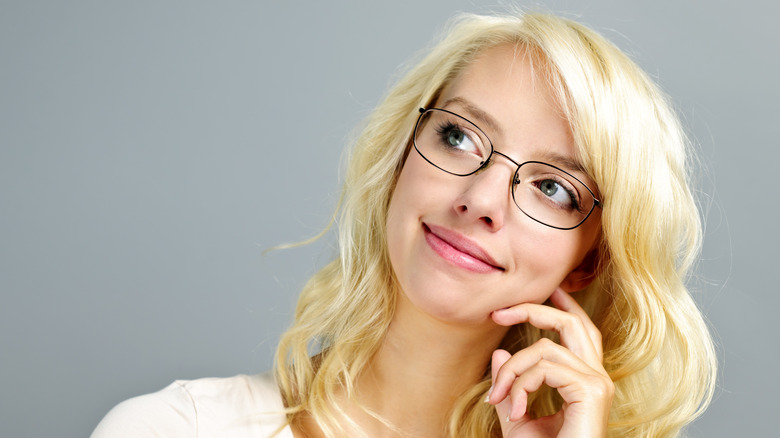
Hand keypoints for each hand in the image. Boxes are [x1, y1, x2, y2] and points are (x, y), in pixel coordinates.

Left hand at [485, 289, 613, 436]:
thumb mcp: (517, 419)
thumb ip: (510, 386)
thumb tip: (499, 352)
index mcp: (585, 379)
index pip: (576, 330)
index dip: (553, 308)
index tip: (516, 304)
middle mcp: (597, 377)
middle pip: (571, 322)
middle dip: (533, 310)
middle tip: (497, 313)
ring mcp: (598, 384)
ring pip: (545, 347)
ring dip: (512, 371)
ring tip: (498, 399)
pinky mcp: (591, 392)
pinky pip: (545, 367)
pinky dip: (521, 384)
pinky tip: (515, 410)